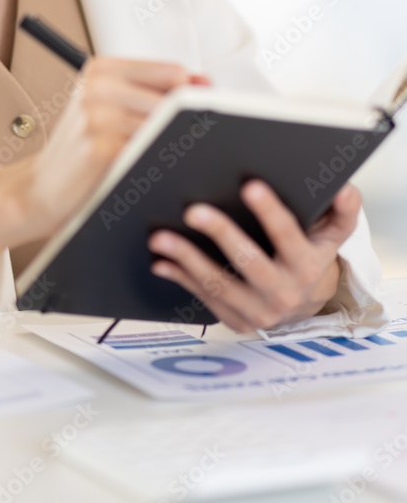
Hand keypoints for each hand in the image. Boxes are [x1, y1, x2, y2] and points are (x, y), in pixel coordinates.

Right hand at [28, 56, 209, 236]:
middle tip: (160, 148)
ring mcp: (97, 114)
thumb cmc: (81, 151)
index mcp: (102, 68)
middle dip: (179, 127)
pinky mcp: (100, 146)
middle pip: (175, 100)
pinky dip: (154, 166)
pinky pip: (151, 152)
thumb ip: (154, 92)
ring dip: (167, 148)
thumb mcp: (111, 109)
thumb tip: (205, 81)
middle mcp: (98, 85)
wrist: (38, 190)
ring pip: (166, 127)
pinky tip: (137, 174)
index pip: (173, 72)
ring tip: (144, 161)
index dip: (187, 99)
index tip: (186, 120)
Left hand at [147, 180, 361, 331]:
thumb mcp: (331, 236)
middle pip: (249, 262)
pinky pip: (204, 298)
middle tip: (193, 210)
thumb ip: (342, 212)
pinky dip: (181, 278)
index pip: (288, 236)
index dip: (270, 211)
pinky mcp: (236, 321)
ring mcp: (258, 311)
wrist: (304, 305)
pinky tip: (161, 261)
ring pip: (219, 284)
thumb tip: (345, 188)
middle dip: (221, 234)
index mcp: (307, 266)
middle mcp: (284, 292)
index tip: (249, 185)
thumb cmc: (311, 256)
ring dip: (187, 259)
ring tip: (160, 238)